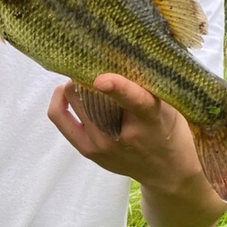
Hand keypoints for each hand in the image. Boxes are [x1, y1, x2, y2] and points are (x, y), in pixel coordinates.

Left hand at [49, 73, 226, 226]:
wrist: (166, 171)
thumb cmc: (166, 128)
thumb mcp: (166, 105)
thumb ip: (143, 85)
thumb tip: (115, 55)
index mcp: (150, 119)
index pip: (135, 101)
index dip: (117, 87)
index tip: (101, 79)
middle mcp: (122, 136)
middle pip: (91, 96)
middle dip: (87, 75)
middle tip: (91, 66)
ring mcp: (101, 146)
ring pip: (73, 102)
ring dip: (75, 86)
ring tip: (84, 79)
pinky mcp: (87, 151)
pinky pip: (60, 118)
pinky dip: (60, 100)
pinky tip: (66, 91)